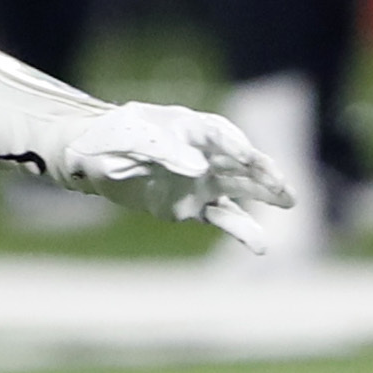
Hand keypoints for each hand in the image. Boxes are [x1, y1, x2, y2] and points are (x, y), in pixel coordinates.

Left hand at [0, 37, 296, 247]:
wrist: (82, 156)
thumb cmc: (102, 141)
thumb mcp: (126, 143)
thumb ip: (159, 152)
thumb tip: (192, 168)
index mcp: (187, 126)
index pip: (218, 133)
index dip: (233, 145)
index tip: (245, 157)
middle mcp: (200, 151)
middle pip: (241, 160)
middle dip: (264, 172)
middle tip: (286, 187)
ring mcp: (200, 179)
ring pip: (241, 188)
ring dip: (264, 195)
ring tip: (291, 205)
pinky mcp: (192, 206)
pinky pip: (224, 218)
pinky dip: (243, 230)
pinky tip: (262, 246)